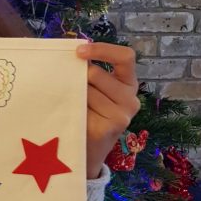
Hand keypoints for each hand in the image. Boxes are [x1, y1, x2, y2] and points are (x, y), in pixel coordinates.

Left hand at [77, 42, 140, 178]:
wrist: (88, 151)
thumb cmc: (88, 114)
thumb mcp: (94, 90)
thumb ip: (89, 73)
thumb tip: (71, 54)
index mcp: (128, 83)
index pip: (125, 57)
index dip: (102, 49)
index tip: (78, 51)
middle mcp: (131, 99)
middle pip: (96, 73)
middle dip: (77, 77)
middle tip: (69, 89)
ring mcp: (123, 115)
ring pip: (87, 89)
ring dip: (74, 94)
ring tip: (72, 106)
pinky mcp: (111, 127)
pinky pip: (84, 106)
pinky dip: (73, 107)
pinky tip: (73, 116)